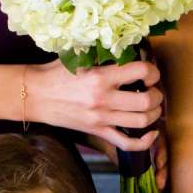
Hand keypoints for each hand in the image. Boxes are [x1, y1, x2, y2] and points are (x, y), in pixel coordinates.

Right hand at [24, 58, 163, 149]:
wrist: (34, 95)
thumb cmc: (56, 73)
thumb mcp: (79, 56)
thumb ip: (104, 54)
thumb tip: (130, 48)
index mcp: (100, 77)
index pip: (141, 71)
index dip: (153, 71)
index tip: (150, 73)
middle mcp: (103, 99)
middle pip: (146, 101)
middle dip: (157, 95)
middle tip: (153, 90)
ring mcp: (101, 118)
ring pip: (141, 121)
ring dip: (154, 113)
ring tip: (152, 106)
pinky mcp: (97, 131)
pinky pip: (127, 144)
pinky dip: (144, 142)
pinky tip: (152, 133)